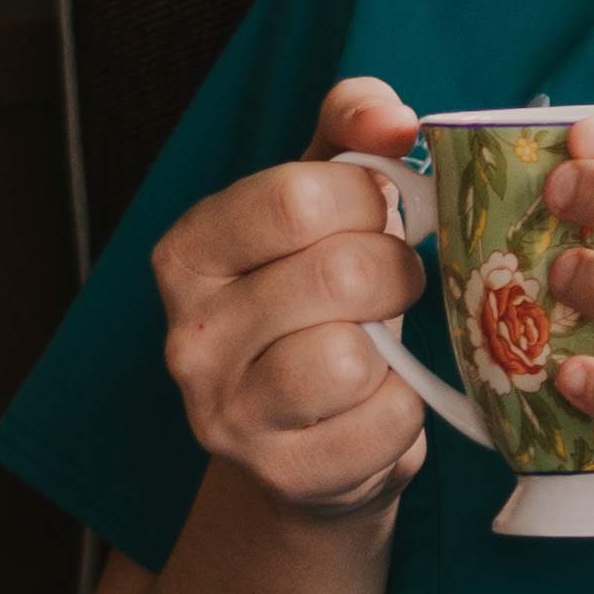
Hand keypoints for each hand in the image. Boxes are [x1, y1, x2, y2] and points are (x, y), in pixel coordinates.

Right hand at [153, 71, 434, 525]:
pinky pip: (384, 421)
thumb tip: (395, 119)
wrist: (312, 442)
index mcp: (189, 253)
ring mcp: (228, 415)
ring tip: (379, 344)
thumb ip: (349, 131)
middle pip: (338, 273)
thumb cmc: (319, 303)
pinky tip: (377, 403)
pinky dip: (404, 409)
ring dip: (394, 345)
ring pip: (352, 355)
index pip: (295, 195)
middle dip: (396, 271)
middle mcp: (190, 335)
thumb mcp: (322, 203)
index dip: (367, 200)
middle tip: (392, 287)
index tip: (376, 217)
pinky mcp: (283, 475)